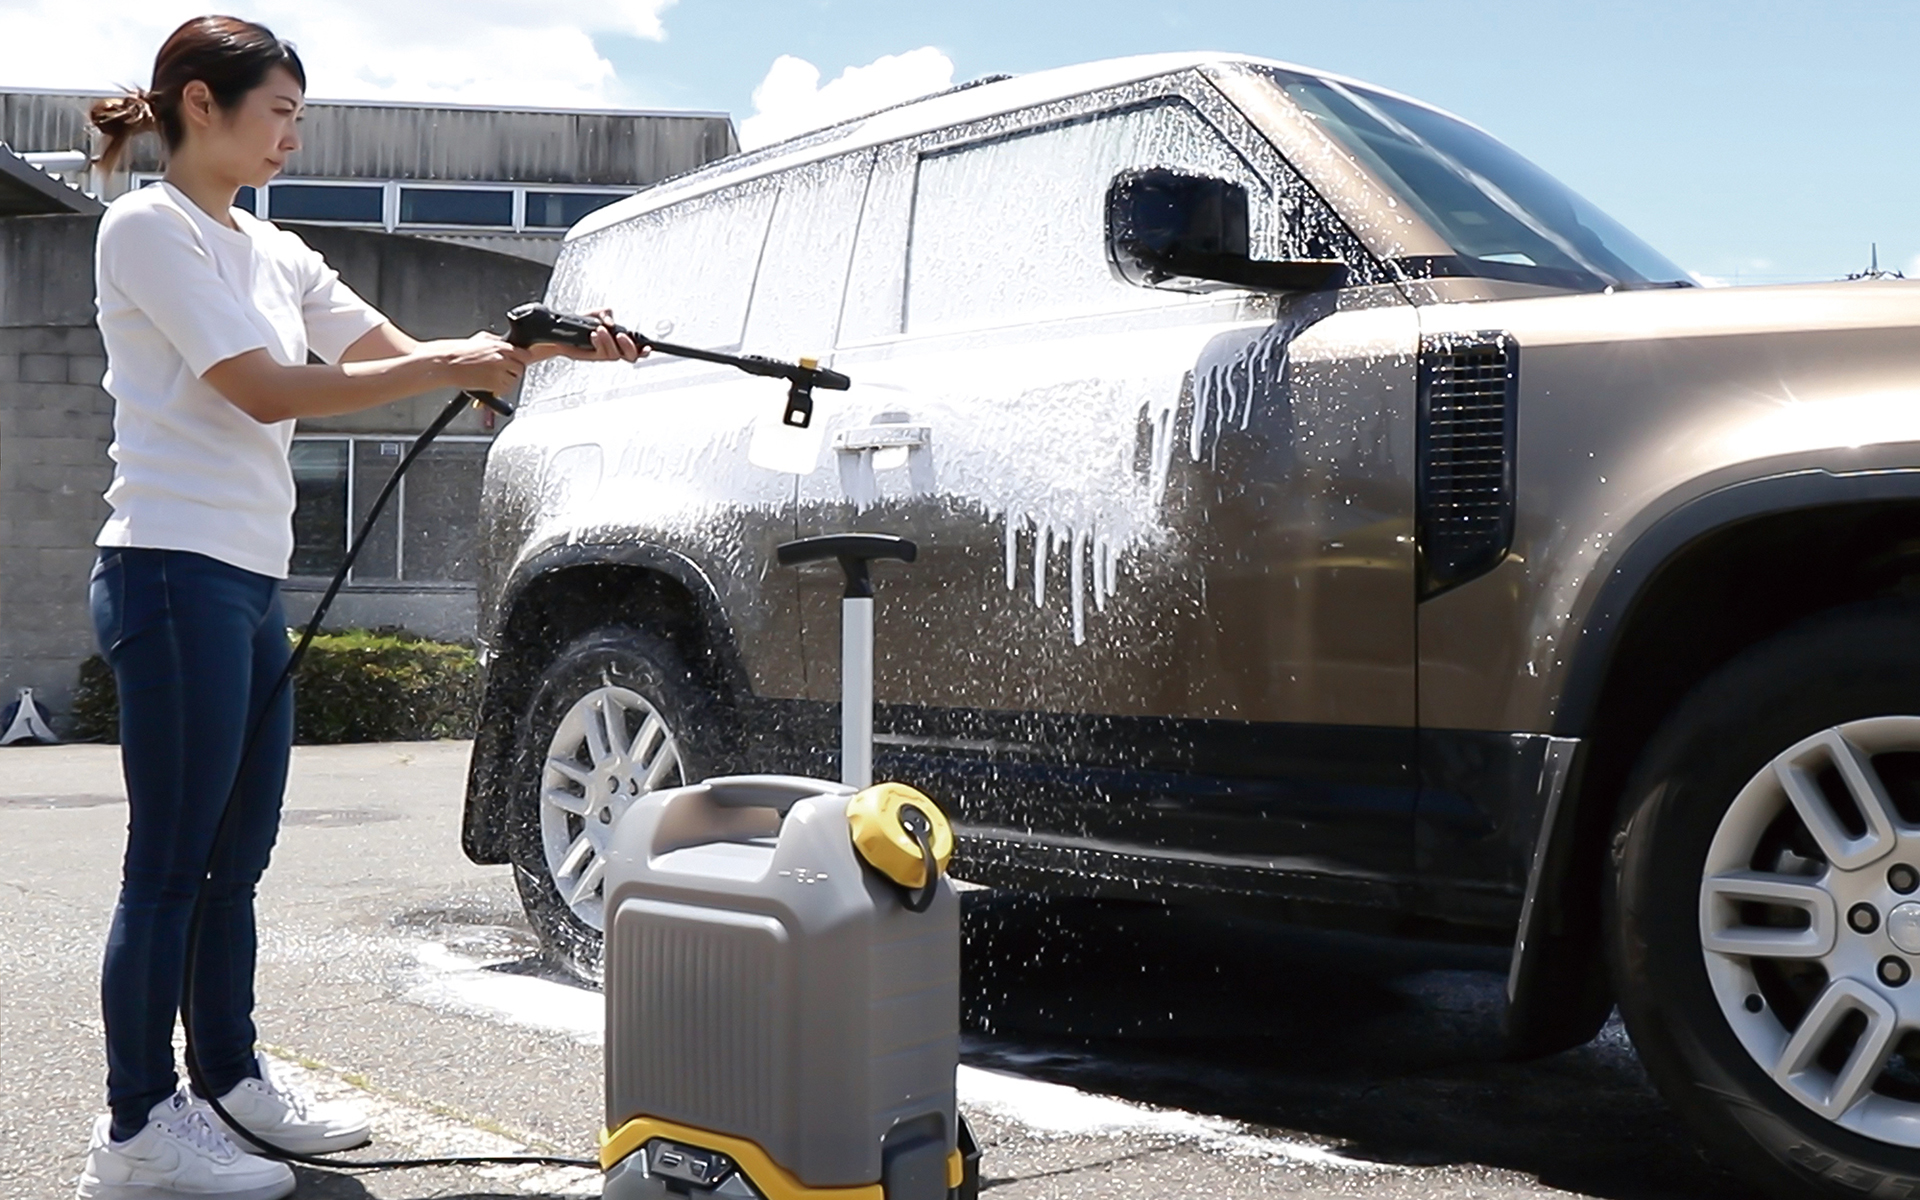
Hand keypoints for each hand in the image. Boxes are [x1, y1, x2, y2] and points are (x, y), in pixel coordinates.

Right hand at [424, 332, 531, 393]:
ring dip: (507, 380)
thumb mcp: (482, 339)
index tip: (519, 361)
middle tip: (506, 371)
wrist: (448, 363)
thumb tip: (506, 344)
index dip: (522, 358)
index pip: (523, 353)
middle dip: (515, 370)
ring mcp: (499, 372)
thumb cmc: (460, 352)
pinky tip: (491, 384)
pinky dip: (500, 389)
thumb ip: (497, 342)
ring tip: (495, 378)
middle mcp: (502, 359)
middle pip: (521, 368)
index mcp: (500, 346)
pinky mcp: (493, 385)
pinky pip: (505, 389)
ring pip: (514, 380)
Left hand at [524, 308, 647, 363]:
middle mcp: (611, 349)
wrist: (558, 331)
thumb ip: (606, 313)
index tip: (648, 347)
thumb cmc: (578, 324)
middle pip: (630, 357)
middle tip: (622, 337)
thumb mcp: (595, 312)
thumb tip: (611, 322)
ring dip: (610, 342)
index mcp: (617, 340)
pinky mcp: (590, 356)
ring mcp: (601, 354)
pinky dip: (599, 343)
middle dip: (629, 347)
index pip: (636, 348)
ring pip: (614, 355)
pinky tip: (594, 334)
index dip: (643, 349)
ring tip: (601, 330)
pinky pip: (600, 354)